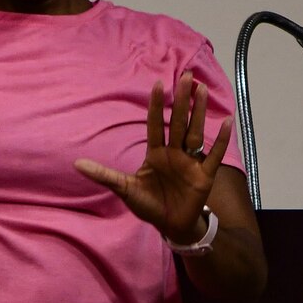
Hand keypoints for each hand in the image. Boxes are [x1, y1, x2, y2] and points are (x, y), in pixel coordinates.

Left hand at [72, 73, 230, 244]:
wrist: (171, 226)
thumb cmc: (149, 205)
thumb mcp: (125, 189)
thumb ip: (104, 175)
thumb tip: (76, 164)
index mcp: (156, 153)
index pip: (156, 125)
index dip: (156, 106)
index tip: (157, 84)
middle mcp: (174, 153)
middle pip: (177, 122)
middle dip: (181, 100)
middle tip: (185, 76)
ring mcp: (190, 162)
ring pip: (195, 132)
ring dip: (198, 112)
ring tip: (200, 90)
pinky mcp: (204, 175)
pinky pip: (213, 155)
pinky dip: (220, 140)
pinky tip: (226, 121)